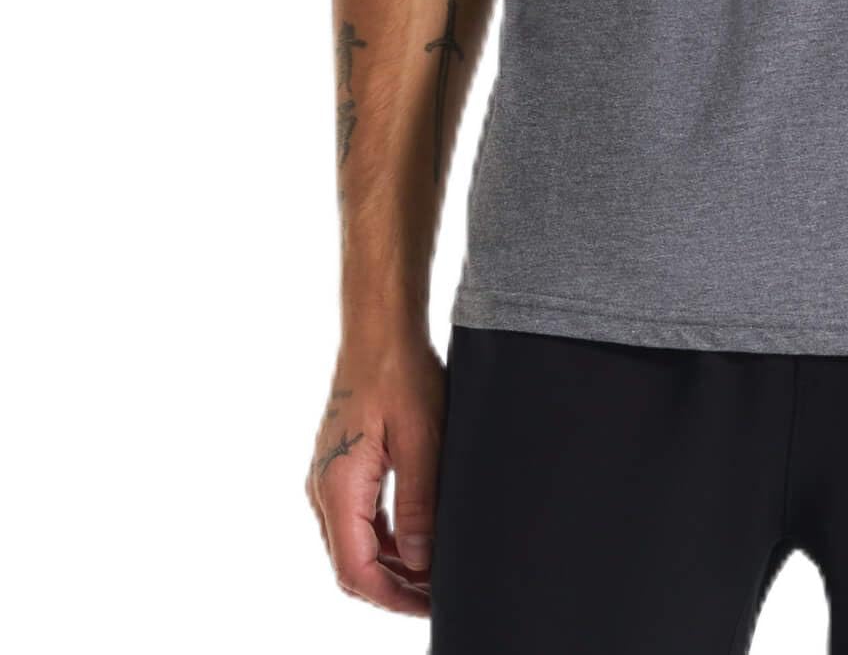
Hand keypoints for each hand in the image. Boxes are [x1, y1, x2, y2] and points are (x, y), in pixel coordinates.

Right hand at [303, 332, 443, 615]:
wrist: (378, 328)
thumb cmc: (400, 372)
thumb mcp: (422, 438)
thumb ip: (419, 502)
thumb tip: (421, 562)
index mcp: (338, 486)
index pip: (355, 569)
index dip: (392, 596)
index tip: (430, 605)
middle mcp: (324, 488)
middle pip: (351, 563)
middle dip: (394, 587)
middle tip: (438, 595)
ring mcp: (329, 477)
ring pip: (355, 543)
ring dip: (391, 564)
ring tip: (435, 572)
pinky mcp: (341, 466)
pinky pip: (358, 518)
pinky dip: (387, 537)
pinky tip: (419, 539)